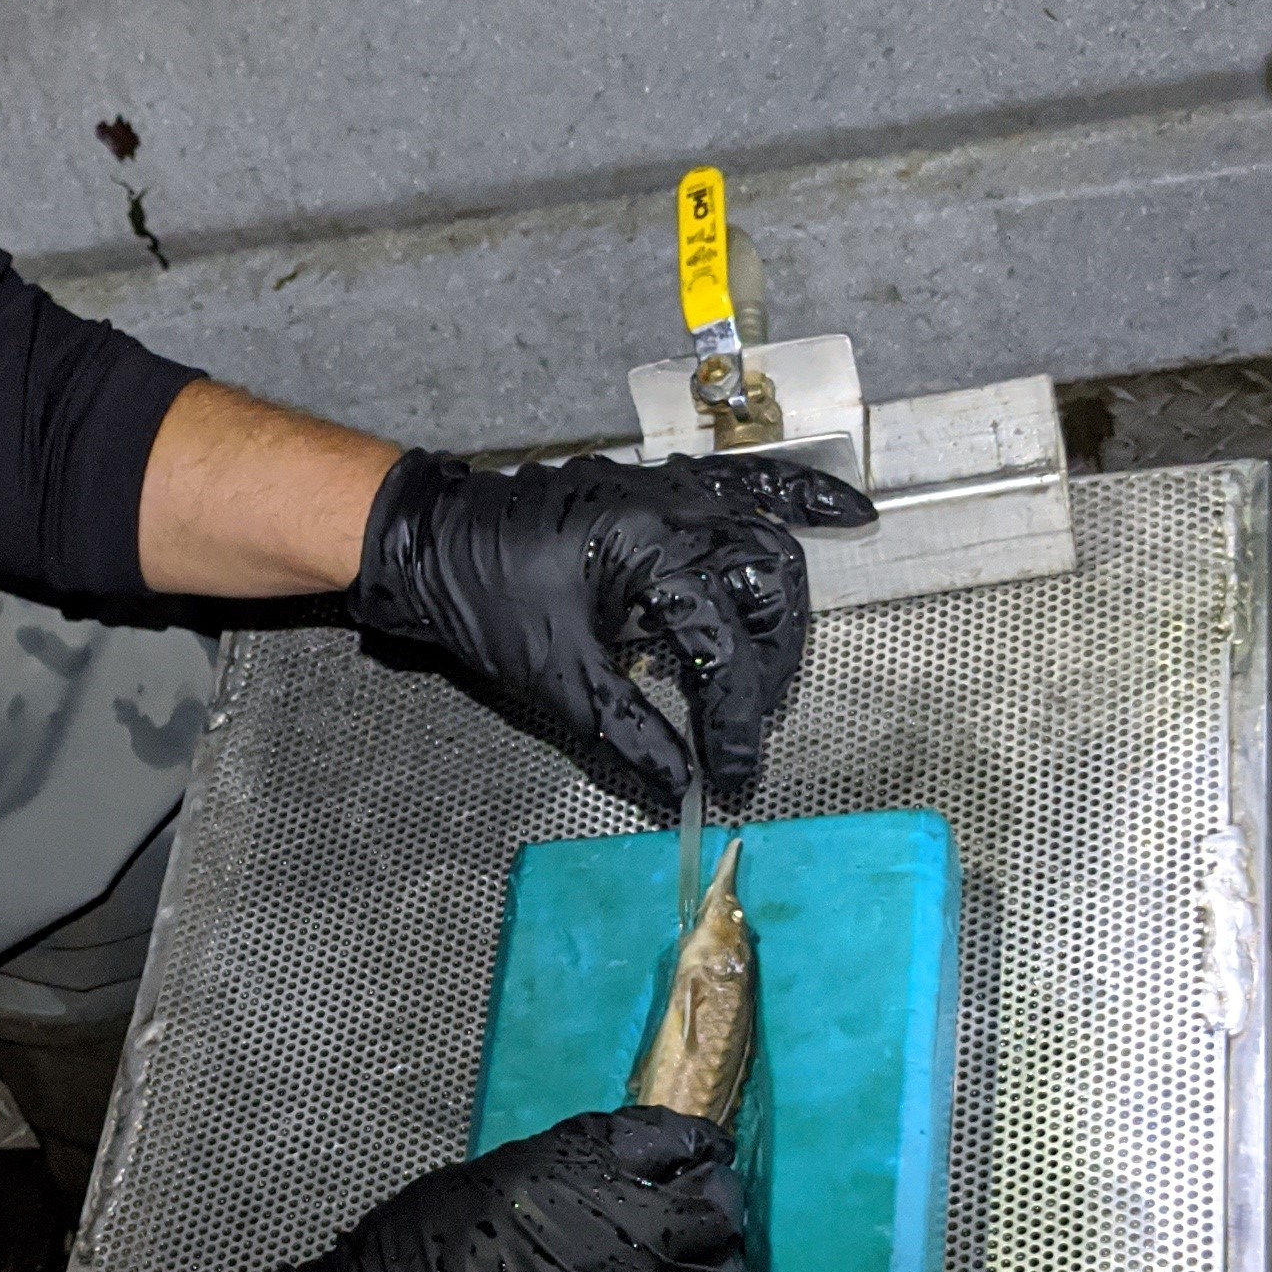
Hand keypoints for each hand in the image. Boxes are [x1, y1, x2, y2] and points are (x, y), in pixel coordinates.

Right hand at [224, 1108, 748, 1271]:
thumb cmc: (406, 1266)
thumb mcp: (486, 1182)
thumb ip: (566, 1179)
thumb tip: (613, 1185)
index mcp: (588, 1168)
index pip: (684, 1143)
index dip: (696, 1155)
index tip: (697, 1165)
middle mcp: (634, 1235)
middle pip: (722, 1216)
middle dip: (713, 1219)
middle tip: (692, 1235)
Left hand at [347, 448, 873, 805]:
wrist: (428, 539)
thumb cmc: (478, 591)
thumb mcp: (554, 674)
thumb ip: (626, 731)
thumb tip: (677, 785)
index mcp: (650, 547)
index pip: (721, 645)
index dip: (731, 722)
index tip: (728, 775)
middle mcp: (673, 507)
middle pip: (764, 586)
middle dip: (770, 665)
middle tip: (750, 726)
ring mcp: (669, 492)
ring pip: (766, 536)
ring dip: (786, 601)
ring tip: (788, 661)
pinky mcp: (660, 493)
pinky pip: (745, 487)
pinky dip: (795, 500)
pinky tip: (843, 513)